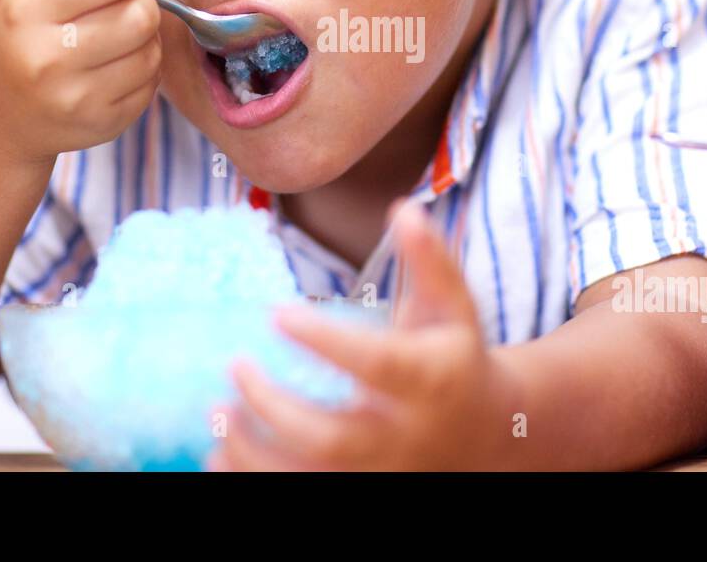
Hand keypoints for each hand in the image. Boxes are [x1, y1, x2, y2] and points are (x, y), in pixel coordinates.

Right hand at [0, 0, 161, 163]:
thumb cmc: (14, 36)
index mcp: (25, 9)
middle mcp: (47, 57)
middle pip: (141, 14)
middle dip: (138, 3)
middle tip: (116, 8)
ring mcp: (76, 97)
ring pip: (152, 50)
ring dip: (143, 39)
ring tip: (113, 38)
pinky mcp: (102, 124)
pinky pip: (152, 84)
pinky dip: (141, 70)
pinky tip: (112, 67)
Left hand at [207, 200, 521, 470]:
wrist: (488, 437)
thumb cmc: (456, 358)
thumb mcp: (454, 306)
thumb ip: (430, 259)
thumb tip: (402, 207)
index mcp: (430, 381)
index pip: (375, 364)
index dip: (323, 341)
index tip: (275, 312)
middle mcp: (404, 437)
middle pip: (332, 439)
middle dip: (274, 407)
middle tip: (235, 366)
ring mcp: (380, 474)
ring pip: (308, 480)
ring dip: (251, 452)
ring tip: (218, 411)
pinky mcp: (359, 493)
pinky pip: (300, 499)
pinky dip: (252, 483)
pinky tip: (219, 454)